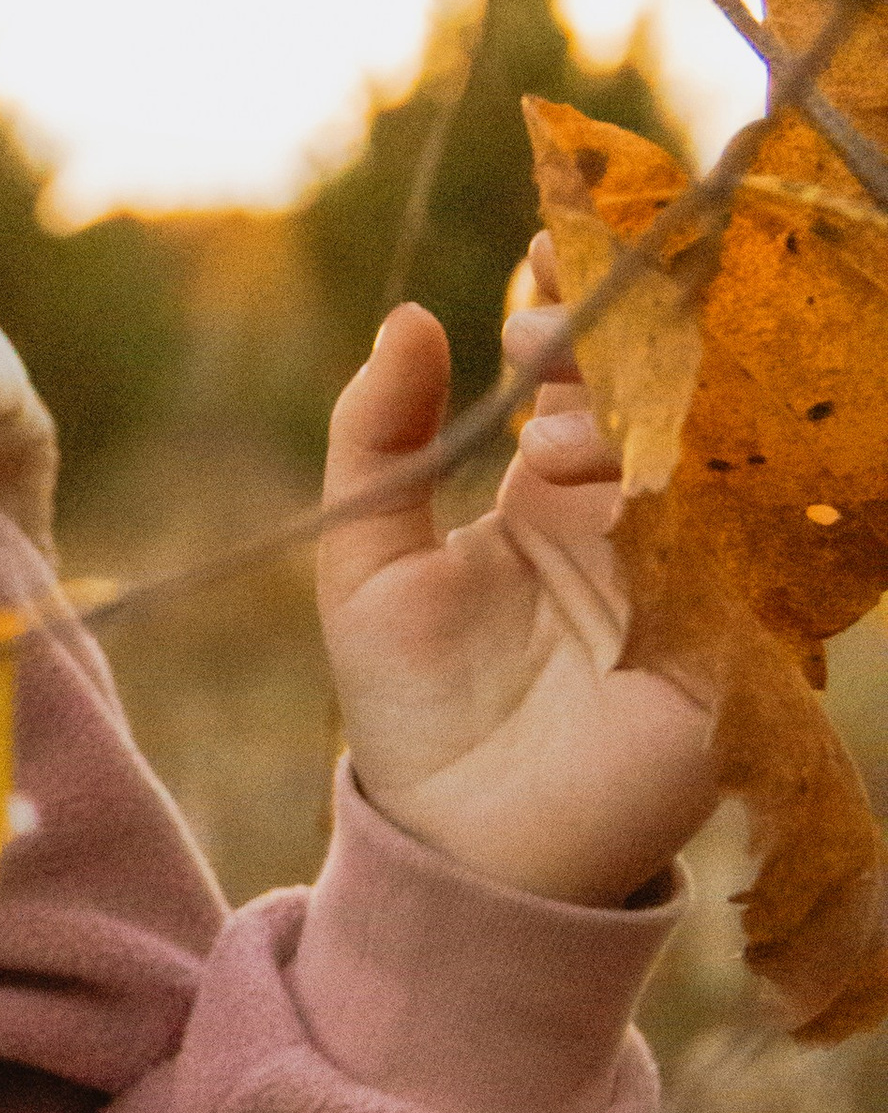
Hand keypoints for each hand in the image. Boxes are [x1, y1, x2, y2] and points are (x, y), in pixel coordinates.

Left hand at [313, 257, 716, 907]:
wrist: (457, 844)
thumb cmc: (411, 708)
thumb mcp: (364, 562)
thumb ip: (376, 439)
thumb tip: (411, 316)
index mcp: (558, 481)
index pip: (590, 366)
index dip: (572, 306)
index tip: (530, 267)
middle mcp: (635, 512)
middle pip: (663, 388)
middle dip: (611, 342)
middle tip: (540, 335)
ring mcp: (690, 569)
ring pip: (705, 451)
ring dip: (640, 419)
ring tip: (554, 434)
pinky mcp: (730, 641)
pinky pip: (748, 551)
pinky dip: (694, 507)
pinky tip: (625, 495)